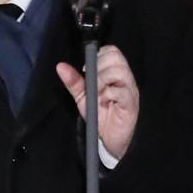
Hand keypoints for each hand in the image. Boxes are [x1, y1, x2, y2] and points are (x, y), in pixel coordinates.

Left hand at [56, 45, 140, 159]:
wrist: (110, 141)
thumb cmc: (100, 117)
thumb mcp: (83, 97)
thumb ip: (74, 82)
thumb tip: (60, 66)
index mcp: (116, 74)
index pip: (112, 51)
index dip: (97, 56)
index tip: (86, 71)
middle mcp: (125, 79)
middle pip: (116, 57)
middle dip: (99, 67)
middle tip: (93, 84)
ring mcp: (130, 90)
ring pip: (119, 70)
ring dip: (103, 80)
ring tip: (98, 94)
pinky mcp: (131, 103)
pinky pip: (121, 90)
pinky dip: (108, 94)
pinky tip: (104, 102)